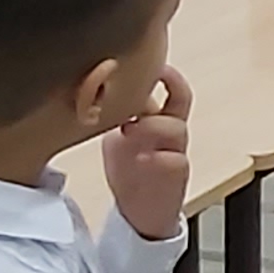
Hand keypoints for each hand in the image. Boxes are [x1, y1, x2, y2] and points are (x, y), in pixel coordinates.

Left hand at [104, 66, 192, 241]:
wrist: (139, 210)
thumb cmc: (129, 167)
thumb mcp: (117, 135)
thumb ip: (116, 114)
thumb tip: (91, 88)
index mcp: (158, 118)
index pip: (171, 88)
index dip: (166, 73)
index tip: (153, 62)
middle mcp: (170, 131)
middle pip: (181, 100)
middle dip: (168, 87)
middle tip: (143, 87)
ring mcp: (175, 152)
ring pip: (177, 127)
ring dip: (153, 125)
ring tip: (130, 131)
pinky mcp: (175, 175)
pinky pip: (175, 160)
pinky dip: (158, 157)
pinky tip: (143, 158)